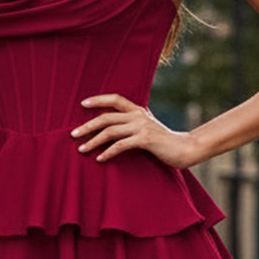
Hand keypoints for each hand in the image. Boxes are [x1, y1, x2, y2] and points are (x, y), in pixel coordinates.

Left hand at [72, 95, 198, 167]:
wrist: (185, 148)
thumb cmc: (164, 141)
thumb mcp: (148, 128)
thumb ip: (133, 124)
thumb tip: (115, 128)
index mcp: (138, 110)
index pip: (114, 99)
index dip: (98, 100)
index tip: (82, 104)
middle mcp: (138, 115)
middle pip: (106, 117)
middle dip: (88, 126)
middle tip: (73, 134)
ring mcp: (141, 127)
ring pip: (110, 131)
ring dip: (93, 141)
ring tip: (81, 149)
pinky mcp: (145, 140)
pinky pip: (121, 145)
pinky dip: (108, 152)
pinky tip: (100, 159)